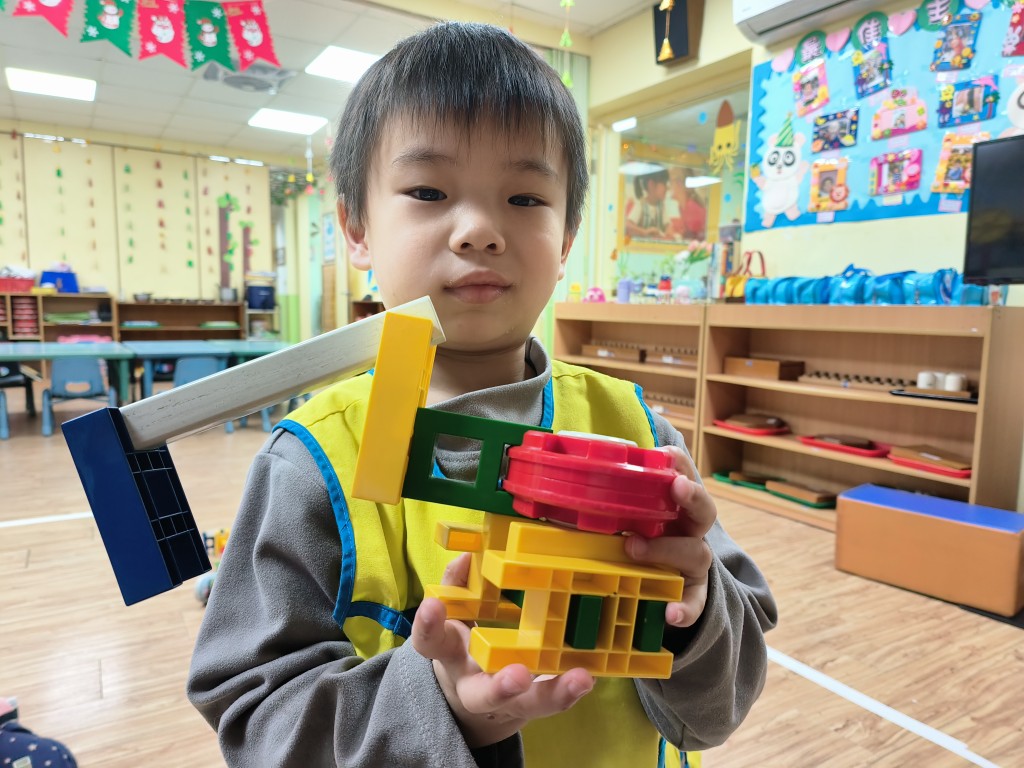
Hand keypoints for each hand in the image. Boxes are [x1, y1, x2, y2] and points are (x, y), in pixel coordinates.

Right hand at [411, 553, 594, 748]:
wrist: (472, 695)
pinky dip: (572, 689)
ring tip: (580, 678)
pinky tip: (590, 674)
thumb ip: (457, 586)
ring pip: (528, 705)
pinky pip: (553, 701)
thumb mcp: (454, 615)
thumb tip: (467, 557)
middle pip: (483, 695)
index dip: (428, 624)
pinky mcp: (534, 704)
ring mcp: (507, 702)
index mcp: (450, 654)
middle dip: (501, 687)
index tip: (433, 604)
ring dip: (553, 693)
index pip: (430, 641)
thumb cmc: (463, 643)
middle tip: (519, 675)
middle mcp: (474, 685)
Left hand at [625, 446, 715, 627]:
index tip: (663, 455)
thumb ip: (608, 502)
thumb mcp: (627, 518)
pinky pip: (694, 602)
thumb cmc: (640, 540)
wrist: (668, 586)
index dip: (678, 464)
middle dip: (692, 496)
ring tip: (634, 548)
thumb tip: (562, 485)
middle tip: (675, 486)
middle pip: (703, 510)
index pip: (683, 476)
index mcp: (674, 505)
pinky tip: (671, 614)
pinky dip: (684, 608)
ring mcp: (693, 562)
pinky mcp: (693, 593)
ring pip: (696, 552)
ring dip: (667, 548)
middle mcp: (689, 530)